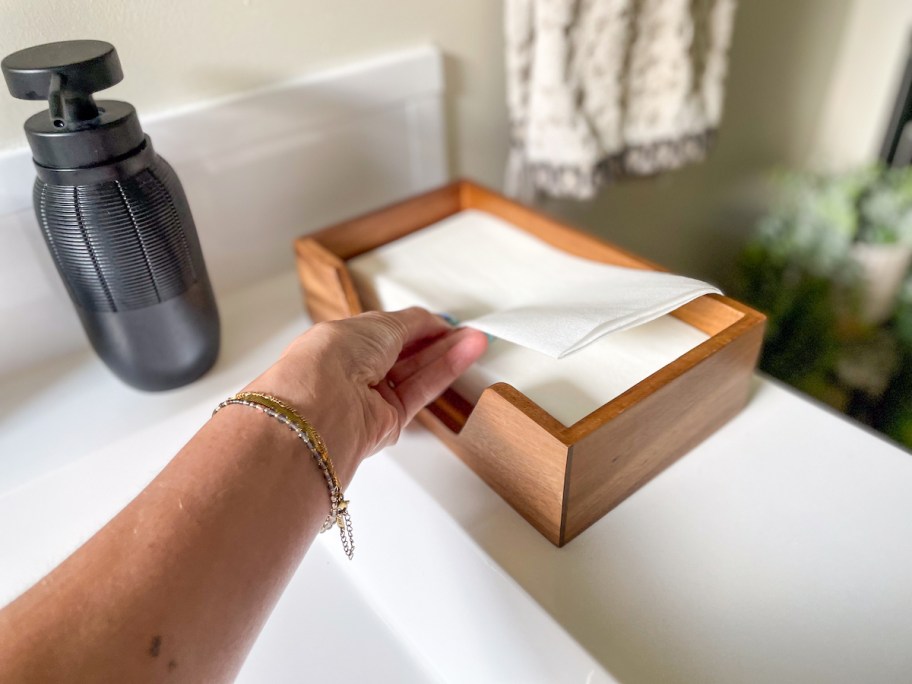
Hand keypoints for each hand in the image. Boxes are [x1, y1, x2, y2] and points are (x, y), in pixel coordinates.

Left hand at [246, 307, 487, 483]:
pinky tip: (465, 354)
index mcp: (342, 342)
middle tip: (467, 331)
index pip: (386, 333)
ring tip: (476, 340)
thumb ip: (412, 322)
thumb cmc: (332, 359)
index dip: (417, 326)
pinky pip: (422, 392)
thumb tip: (433, 320)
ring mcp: (372, 398)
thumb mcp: (379, 324)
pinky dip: (445, 372)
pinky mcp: (388, 422)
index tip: (444, 321)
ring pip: (417, 373)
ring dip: (448, 354)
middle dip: (437, 340)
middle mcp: (355, 372)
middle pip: (406, 354)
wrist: (322, 405)